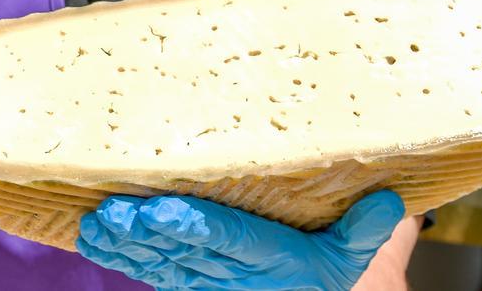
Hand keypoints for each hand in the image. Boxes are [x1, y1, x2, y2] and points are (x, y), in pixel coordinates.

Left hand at [77, 190, 404, 289]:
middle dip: (143, 233)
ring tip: (94, 223)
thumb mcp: (354, 255)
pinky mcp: (188, 280)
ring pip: (158, 261)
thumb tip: (388, 202)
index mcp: (270, 258)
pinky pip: (150, 270)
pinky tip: (93, 239)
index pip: (226, 238)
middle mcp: (231, 272)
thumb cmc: (328, 271)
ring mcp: (205, 278)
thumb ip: (366, 231)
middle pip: (180, 251)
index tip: (161, 211)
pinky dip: (121, 256)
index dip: (191, 225)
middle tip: (111, 212)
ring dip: (124, 245)